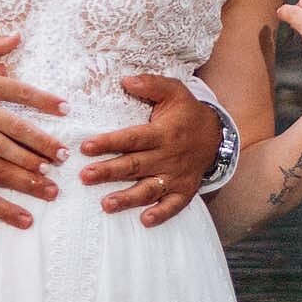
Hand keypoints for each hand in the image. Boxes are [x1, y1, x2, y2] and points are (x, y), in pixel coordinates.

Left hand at [78, 75, 218, 226]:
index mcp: (162, 133)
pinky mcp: (185, 190)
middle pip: (134, 166)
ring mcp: (176, 176)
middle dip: (108, 172)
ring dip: (127, 198)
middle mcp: (168, 156)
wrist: (217, 134)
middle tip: (85, 177)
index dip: (108, 143)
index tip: (85, 147)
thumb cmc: (187, 111)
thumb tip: (125, 80)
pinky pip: (174, 205)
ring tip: (106, 204)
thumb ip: (150, 84)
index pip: (131, 139)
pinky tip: (145, 221)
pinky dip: (161, 214)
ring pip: (149, 189)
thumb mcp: (173, 90)